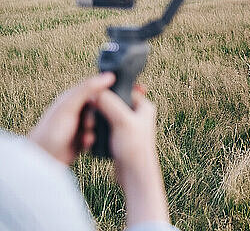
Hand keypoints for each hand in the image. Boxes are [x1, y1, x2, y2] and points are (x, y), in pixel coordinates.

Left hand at [29, 72, 115, 165]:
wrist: (43, 159)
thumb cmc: (51, 131)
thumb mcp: (70, 106)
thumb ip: (88, 89)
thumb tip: (109, 75)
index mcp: (71, 98)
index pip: (95, 90)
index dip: (102, 97)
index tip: (104, 105)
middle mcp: (75, 110)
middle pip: (99, 107)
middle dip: (97, 118)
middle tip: (88, 125)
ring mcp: (78, 124)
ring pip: (98, 122)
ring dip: (95, 130)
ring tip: (85, 137)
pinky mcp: (81, 138)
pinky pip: (95, 135)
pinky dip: (92, 140)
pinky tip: (85, 144)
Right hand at [94, 84, 169, 225]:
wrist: (134, 175)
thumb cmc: (134, 148)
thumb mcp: (122, 121)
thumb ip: (110, 103)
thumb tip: (96, 92)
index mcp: (144, 106)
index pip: (123, 90)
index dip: (108, 94)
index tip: (94, 100)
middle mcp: (138, 114)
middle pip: (112, 103)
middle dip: (99, 110)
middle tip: (90, 119)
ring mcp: (129, 127)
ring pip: (106, 117)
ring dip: (96, 122)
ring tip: (90, 129)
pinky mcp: (121, 138)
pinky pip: (105, 129)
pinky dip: (97, 131)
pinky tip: (91, 137)